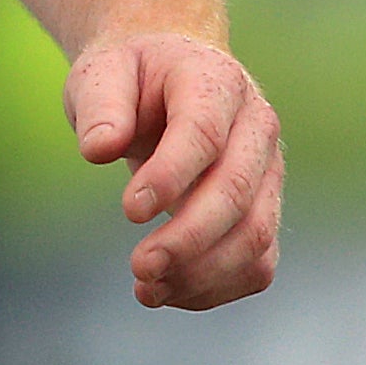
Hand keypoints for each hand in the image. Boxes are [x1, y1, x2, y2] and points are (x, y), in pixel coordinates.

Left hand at [66, 32, 281, 310]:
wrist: (168, 78)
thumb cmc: (133, 78)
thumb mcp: (104, 73)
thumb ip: (100, 106)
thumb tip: (98, 149)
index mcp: (215, 83)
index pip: (204, 133)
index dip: (171, 176)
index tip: (129, 211)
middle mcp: (255, 126)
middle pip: (237, 191)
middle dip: (188, 238)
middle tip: (139, 267)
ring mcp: (267, 172)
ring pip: (256, 235)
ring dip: (203, 273)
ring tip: (146, 289)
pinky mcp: (263, 210)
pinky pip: (257, 263)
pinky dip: (216, 288)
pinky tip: (169, 291)